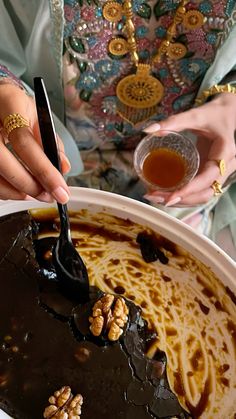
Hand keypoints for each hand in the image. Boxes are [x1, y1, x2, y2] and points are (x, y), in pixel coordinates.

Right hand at [0, 83, 70, 202]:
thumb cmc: (15, 108)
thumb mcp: (36, 115)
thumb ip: (50, 141)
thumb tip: (63, 168)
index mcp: (8, 103)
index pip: (24, 142)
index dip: (44, 170)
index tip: (60, 189)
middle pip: (3, 161)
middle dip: (29, 185)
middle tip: (48, 196)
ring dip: (16, 192)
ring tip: (36, 194)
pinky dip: (5, 190)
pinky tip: (19, 189)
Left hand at [143, 93, 235, 206]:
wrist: (225, 113)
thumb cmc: (212, 114)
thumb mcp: (195, 115)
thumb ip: (173, 122)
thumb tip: (148, 130)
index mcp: (224, 153)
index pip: (208, 178)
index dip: (189, 190)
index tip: (169, 197)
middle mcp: (225, 167)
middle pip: (206, 194)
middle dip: (181, 199)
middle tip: (155, 197)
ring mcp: (218, 174)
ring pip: (202, 196)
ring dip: (180, 201)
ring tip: (155, 197)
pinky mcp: (209, 175)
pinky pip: (199, 191)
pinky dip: (183, 196)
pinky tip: (164, 194)